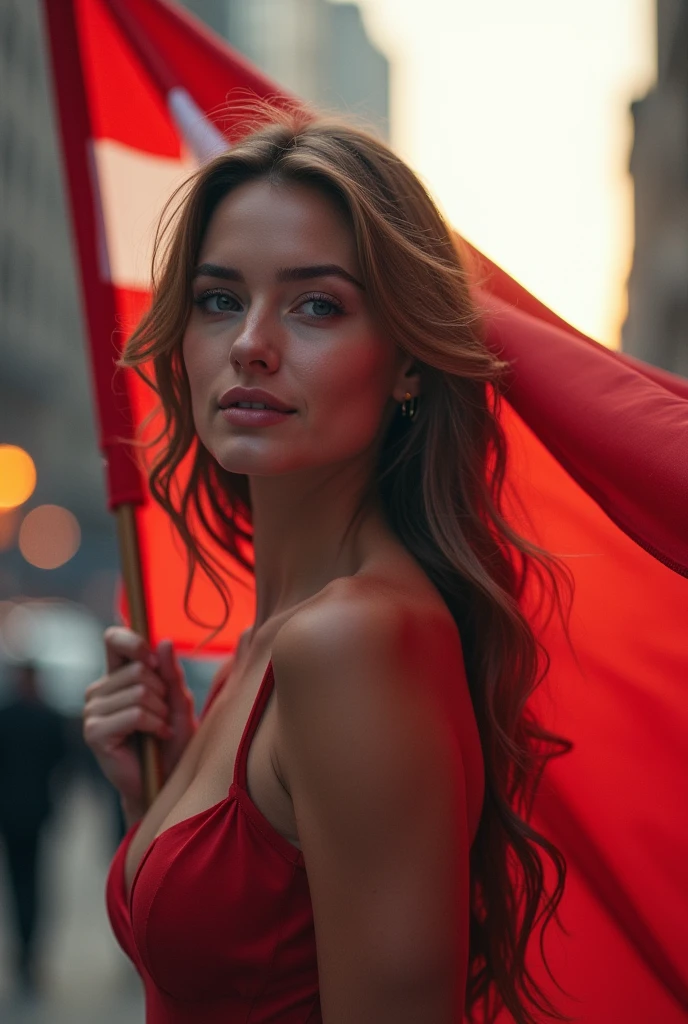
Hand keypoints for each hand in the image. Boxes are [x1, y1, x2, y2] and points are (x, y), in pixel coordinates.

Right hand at [83, 627, 196, 820]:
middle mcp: (99, 690)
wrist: (166, 781)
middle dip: (162, 693)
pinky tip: (155, 738)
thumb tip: (163, 642)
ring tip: (160, 730)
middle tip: (163, 715)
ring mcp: (93, 711)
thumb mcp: (178, 701)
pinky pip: (135, 714)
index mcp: (116, 676)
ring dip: (161, 713)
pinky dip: (155, 725)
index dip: (134, 642)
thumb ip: (171, 673)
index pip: (113, 639)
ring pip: (140, 692)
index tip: (152, 661)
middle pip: (139, 670)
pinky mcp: (94, 732)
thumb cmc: (173, 741)